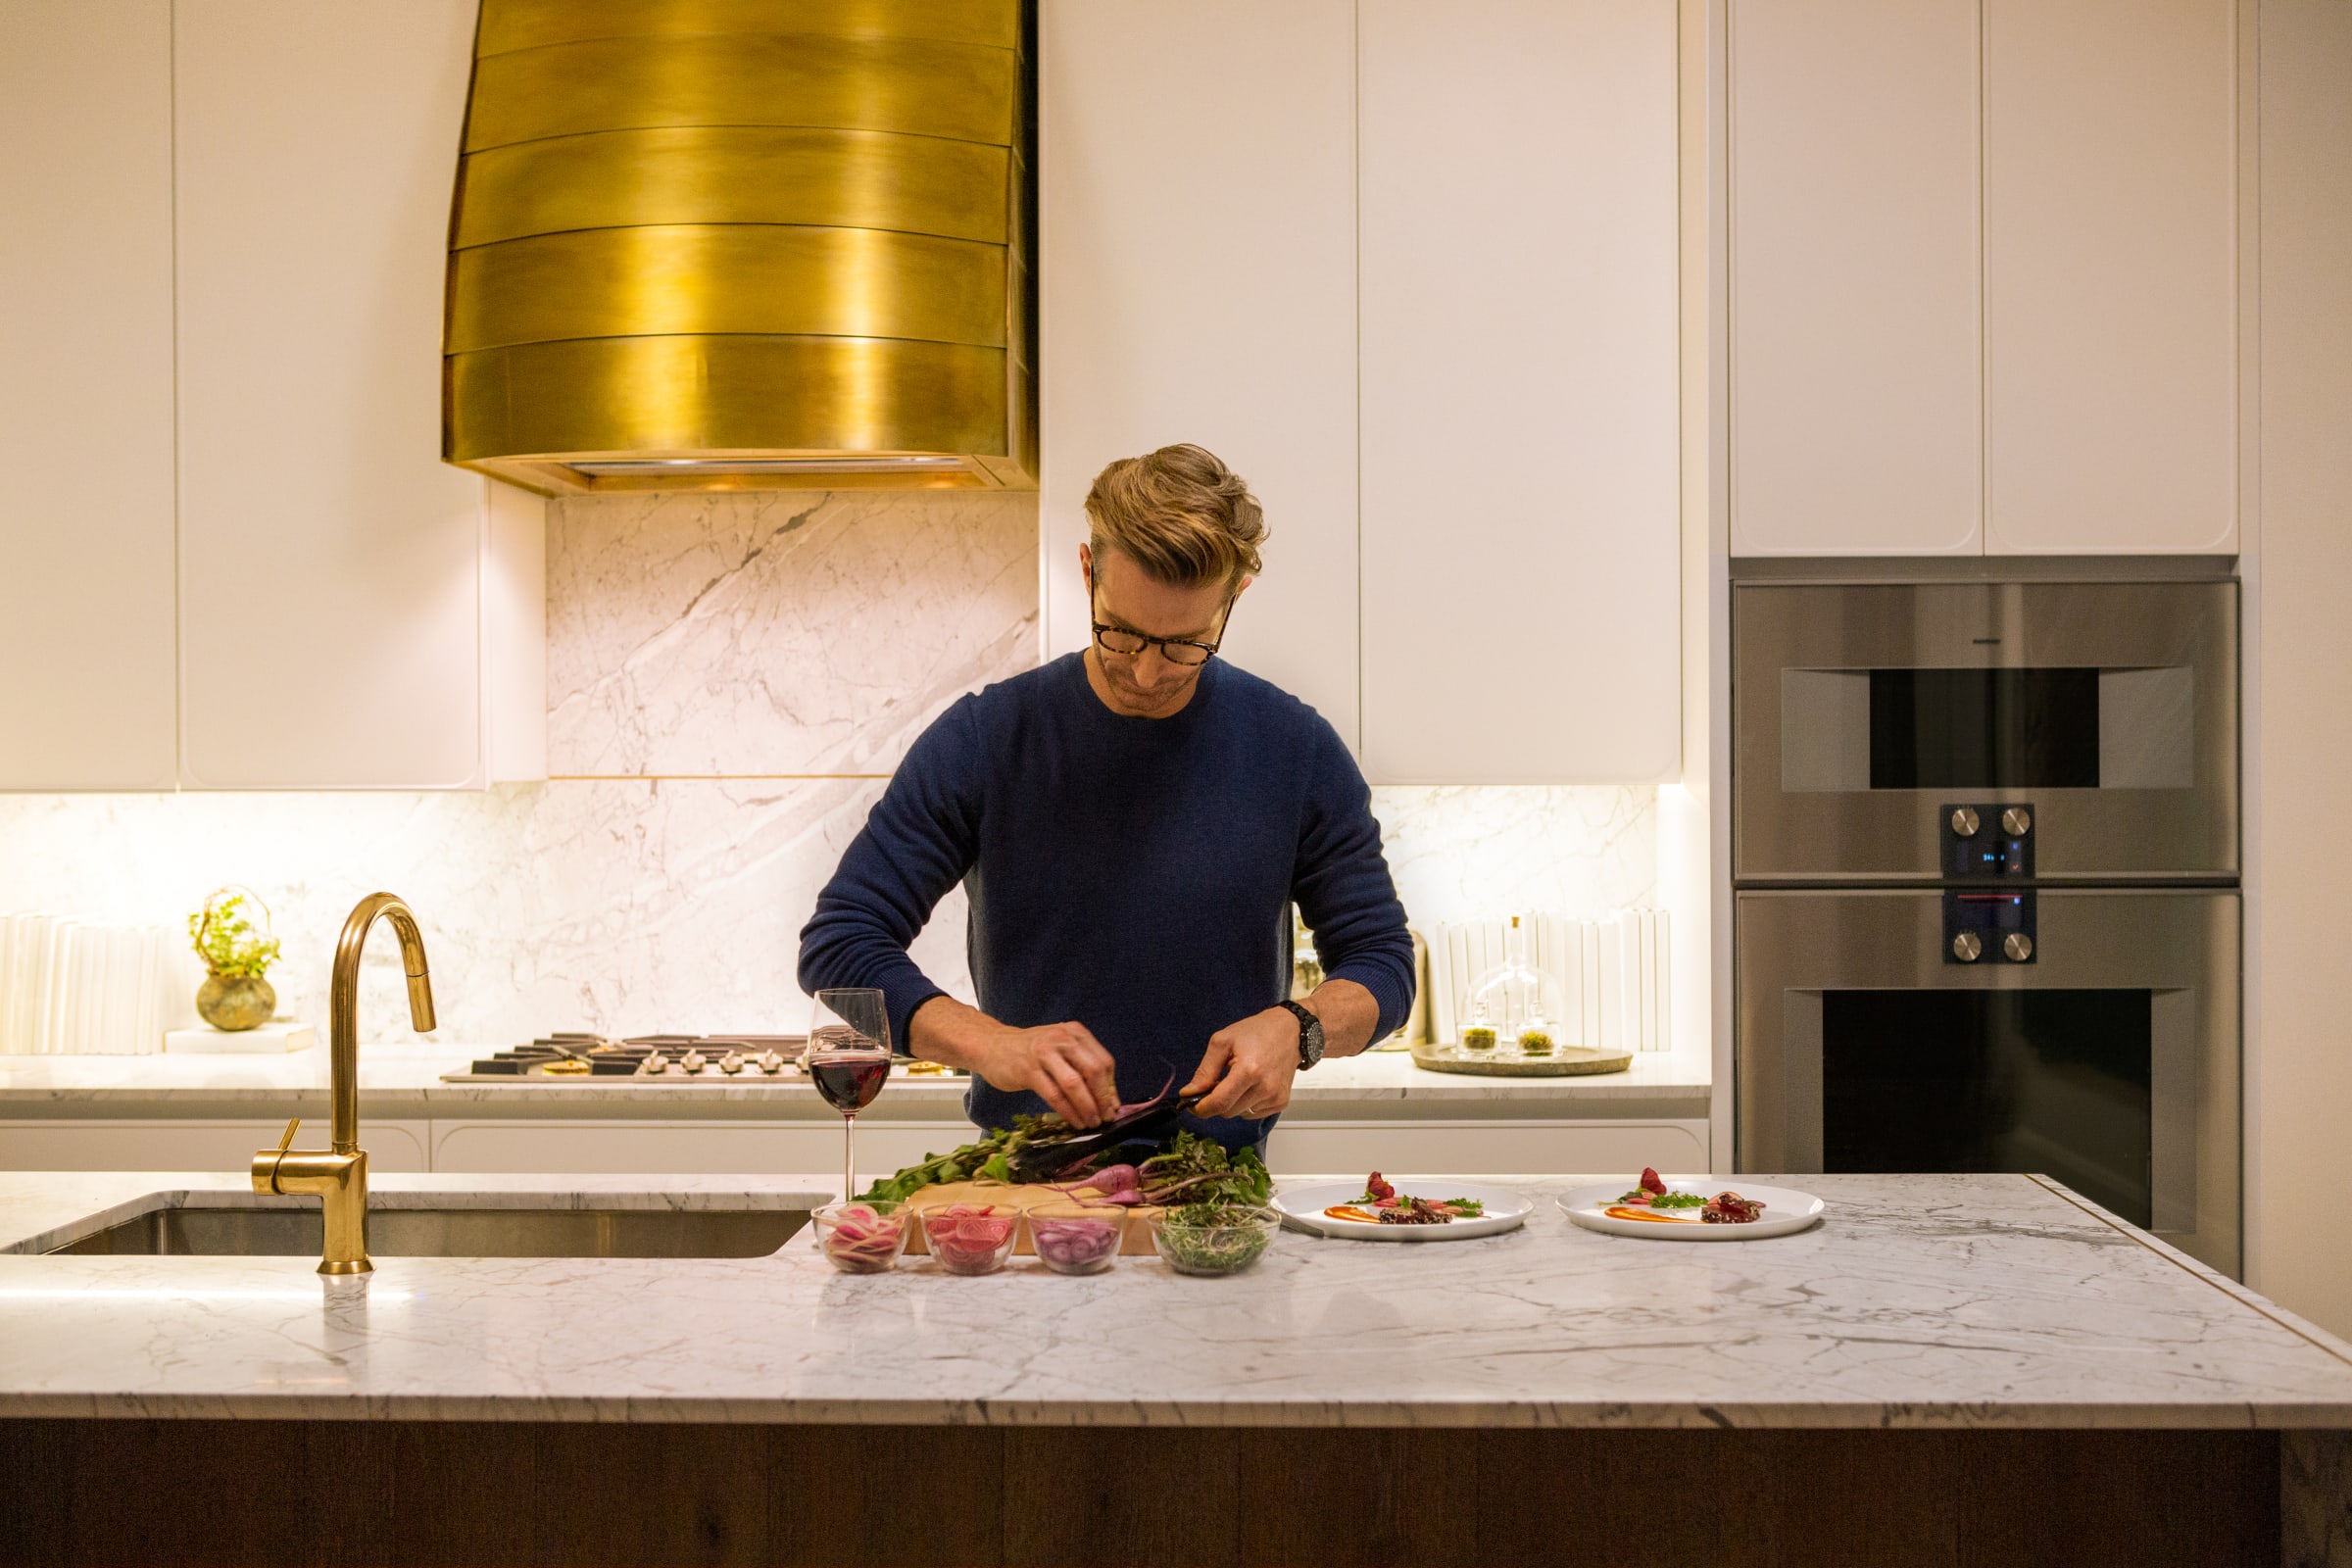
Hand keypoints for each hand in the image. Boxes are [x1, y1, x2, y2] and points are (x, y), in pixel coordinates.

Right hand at [971, 1020, 1119, 1127]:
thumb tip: (1107, 1099)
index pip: (1103, 1061)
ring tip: (1091, 1123)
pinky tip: (1074, 1121)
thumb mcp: (1059, 1048)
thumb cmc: (1029, 1051)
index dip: (1111, 1087)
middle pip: (1093, 1071)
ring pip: (1074, 1084)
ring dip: (1087, 1108)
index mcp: (1075, 1032)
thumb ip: (1082, 1067)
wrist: (991, 1045)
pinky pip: (1055, 1095)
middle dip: (1103, 1099)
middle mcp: (1062, 1039)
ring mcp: (1044, 1053)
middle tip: (1105, 1117)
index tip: (1113, 1106)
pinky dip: (1068, 1111)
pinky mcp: (1028, 1070)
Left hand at [1182, 1006, 1302, 1120]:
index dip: (1201, 1108)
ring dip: (1232, 1102)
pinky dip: (1246, 1104)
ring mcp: (1275, 1097)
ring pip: (1239, 1114)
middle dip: (1216, 1102)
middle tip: (1217, 1082)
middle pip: (1227, 1112)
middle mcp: (1265, 1088)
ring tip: (1238, 1079)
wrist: (1290, 1030)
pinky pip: (1253, 1113)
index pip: (1219, 1103)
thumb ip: (1205, 1071)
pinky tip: (1251, 1085)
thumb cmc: (1256, 1032)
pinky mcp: (1281, 1102)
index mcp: (1248, 1070)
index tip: (1190, 1104)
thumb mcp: (1222, 1042)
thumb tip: (1188, 1093)